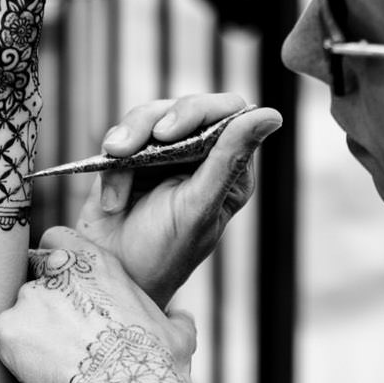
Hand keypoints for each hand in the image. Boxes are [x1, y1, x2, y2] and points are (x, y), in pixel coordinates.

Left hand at [0, 229, 202, 382]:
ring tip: (53, 363)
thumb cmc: (157, 363)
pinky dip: (14, 355)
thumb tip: (179, 319)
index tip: (63, 290)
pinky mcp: (7, 328)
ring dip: (28, 331)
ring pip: (16, 310)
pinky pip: (2, 338)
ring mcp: (29, 297)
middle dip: (39, 300)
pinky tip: (39, 372)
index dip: (55, 266)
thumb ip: (172, 316)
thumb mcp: (177, 331)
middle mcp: (58, 270)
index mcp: (94, 260)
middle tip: (55, 334)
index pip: (56, 242)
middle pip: (30, 274)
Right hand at [79, 95, 281, 307]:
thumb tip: (272, 114)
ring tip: (117, 160)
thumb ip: (228, 159)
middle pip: (187, 107)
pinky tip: (113, 195)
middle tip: (135, 145)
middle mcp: (200, 157)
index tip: (170, 132)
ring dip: (130, 136)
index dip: (202, 110)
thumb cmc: (161, 253)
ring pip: (151, 115)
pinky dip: (114, 158)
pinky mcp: (131, 158)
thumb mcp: (197, 207)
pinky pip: (124, 134)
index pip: (229, 114)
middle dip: (158, 120)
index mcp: (229, 169)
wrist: (111, 275)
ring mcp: (164, 155)